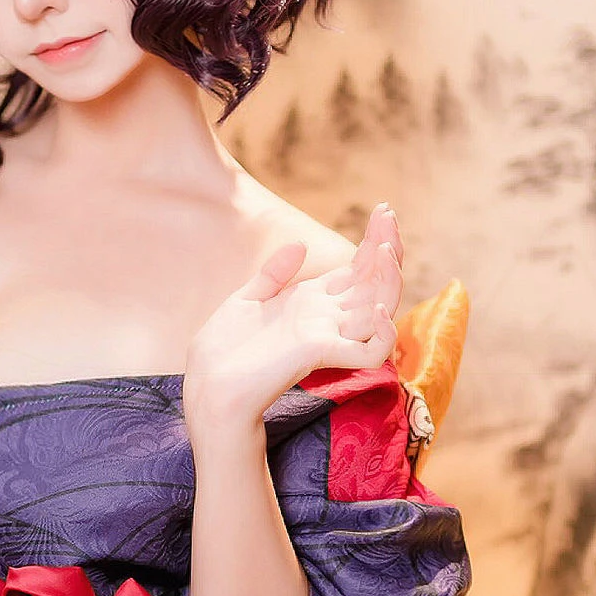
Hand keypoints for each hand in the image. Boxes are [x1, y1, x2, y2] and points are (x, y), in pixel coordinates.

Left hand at [183, 204, 402, 436]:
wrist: (206, 386)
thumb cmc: (223, 352)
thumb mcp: (246, 300)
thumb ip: (273, 275)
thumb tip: (298, 244)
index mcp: (312, 303)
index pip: (357, 269)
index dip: (374, 241)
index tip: (382, 209)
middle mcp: (327, 318)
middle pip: (374, 281)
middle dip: (387, 247)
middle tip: (388, 214)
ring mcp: (329, 337)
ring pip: (381, 309)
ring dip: (390, 279)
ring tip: (387, 247)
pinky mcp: (322, 355)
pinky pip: (372, 351)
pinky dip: (384, 332)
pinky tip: (376, 306)